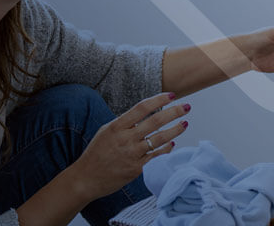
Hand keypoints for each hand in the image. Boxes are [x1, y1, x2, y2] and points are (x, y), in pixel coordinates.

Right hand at [72, 92, 190, 199]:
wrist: (86, 178)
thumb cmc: (96, 153)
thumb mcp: (106, 131)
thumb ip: (124, 122)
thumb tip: (145, 113)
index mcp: (117, 126)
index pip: (142, 108)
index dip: (159, 99)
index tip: (172, 95)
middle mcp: (126, 139)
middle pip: (155, 121)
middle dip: (174, 112)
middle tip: (186, 107)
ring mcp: (132, 154)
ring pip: (160, 139)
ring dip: (175, 130)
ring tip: (185, 123)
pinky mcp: (136, 169)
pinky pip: (156, 156)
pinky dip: (166, 149)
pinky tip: (172, 143)